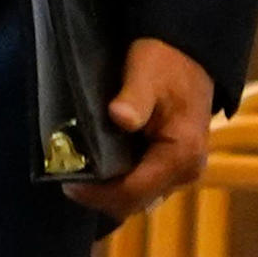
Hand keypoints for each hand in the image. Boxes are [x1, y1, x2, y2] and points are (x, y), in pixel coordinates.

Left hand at [63, 37, 214, 217]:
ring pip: (138, 198)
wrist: (190, 54)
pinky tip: (97, 166)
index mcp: (181, 155)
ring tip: (79, 171)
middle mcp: (185, 171)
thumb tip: (120, 118)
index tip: (68, 182)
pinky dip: (118, 182)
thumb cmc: (165, 61)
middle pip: (135, 202)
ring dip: (108, 191)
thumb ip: (134, 97)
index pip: (134, 192)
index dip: (98, 193)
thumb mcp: (147, 72)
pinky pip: (142, 186)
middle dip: (100, 195)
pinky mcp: (172, 166)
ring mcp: (180, 172)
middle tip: (67, 176)